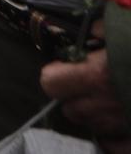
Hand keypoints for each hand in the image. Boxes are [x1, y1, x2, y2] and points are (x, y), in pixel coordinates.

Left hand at [41, 30, 129, 145]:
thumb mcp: (124, 30)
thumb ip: (99, 29)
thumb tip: (84, 30)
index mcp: (97, 75)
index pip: (50, 83)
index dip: (54, 74)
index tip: (65, 68)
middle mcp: (105, 104)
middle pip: (70, 109)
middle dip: (74, 97)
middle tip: (89, 84)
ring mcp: (121, 125)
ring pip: (91, 125)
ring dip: (94, 114)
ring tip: (108, 99)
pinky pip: (113, 145)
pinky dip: (113, 137)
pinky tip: (119, 121)